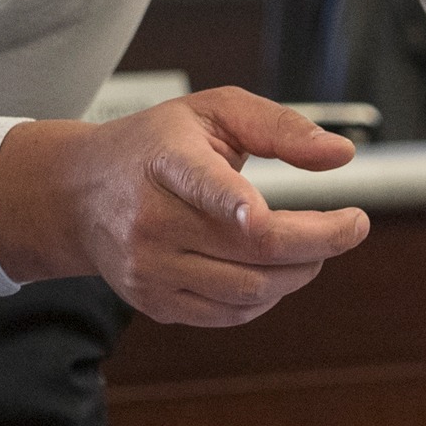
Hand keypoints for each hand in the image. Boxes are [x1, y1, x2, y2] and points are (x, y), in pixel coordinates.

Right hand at [0, 87, 370, 324]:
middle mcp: (151, 220)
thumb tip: (340, 155)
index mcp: (165, 162)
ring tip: (311, 248)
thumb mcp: (211, 111)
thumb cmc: (154, 145)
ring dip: (299, 273)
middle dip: (319, 243)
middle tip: (348, 226)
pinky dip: (266, 296)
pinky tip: (272, 270)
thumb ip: (279, 126)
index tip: (285, 212)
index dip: (244, 206)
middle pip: (254, 249)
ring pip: (250, 290)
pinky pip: (230, 314)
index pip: (207, 188)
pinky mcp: (153, 302)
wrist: (77, 193)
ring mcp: (149, 268)